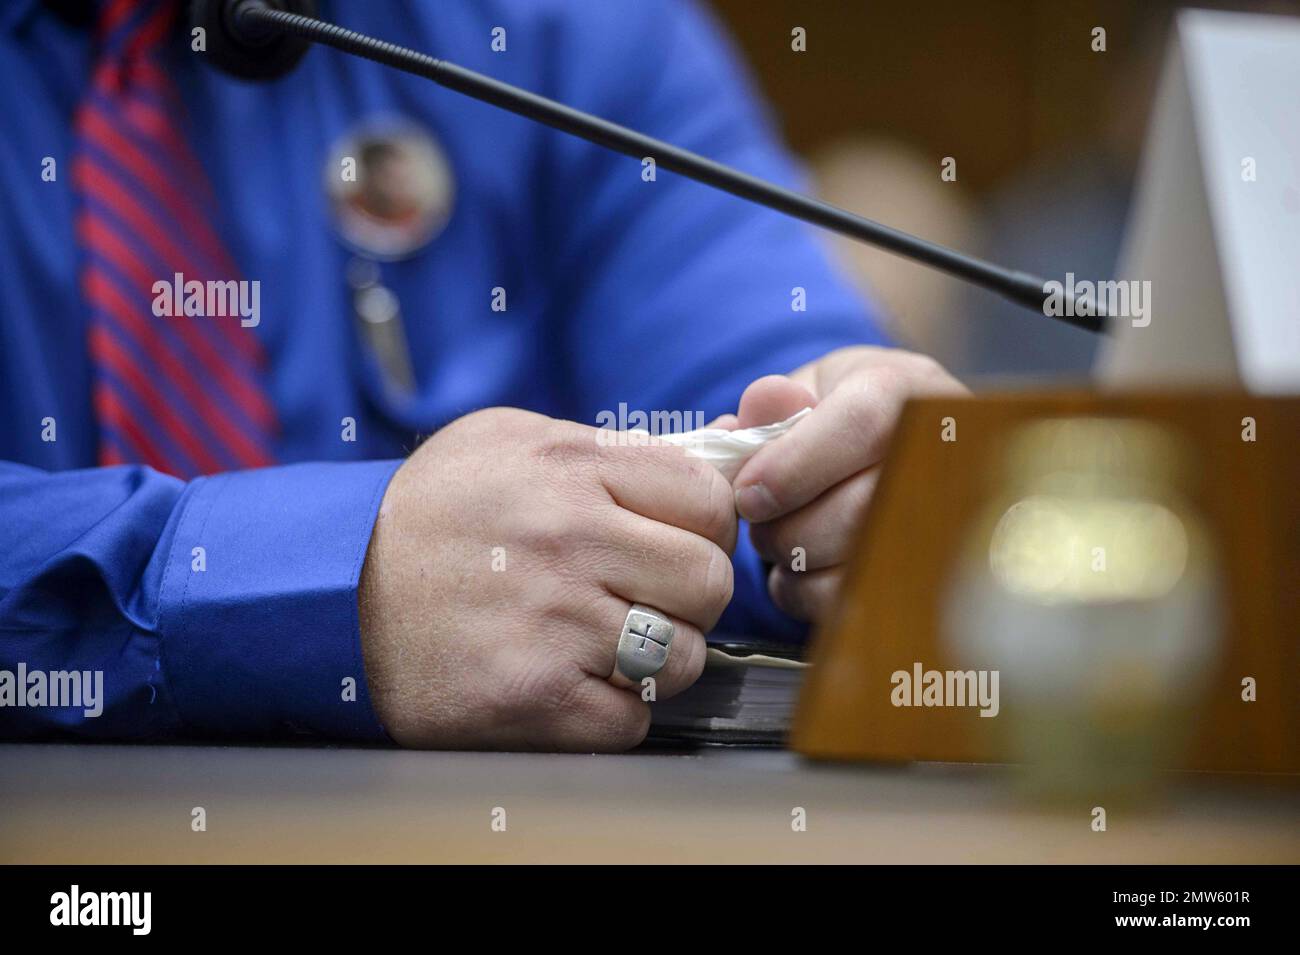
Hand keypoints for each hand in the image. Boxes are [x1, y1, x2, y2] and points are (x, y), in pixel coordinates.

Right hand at [358, 407, 735, 750]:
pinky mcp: (531, 696)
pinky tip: (570, 684)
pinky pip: (631, 720)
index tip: (674, 541)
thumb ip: (613, 446)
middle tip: (648, 599)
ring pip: (682, 658)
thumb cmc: (431, 511)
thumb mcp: (511, 441)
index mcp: (572, 467)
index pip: (709, 499)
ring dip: (656, 661)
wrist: (328, 590)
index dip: (704, 527)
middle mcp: (569, 539)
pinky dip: (612, 712)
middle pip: (709, 581)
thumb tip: (725, 448)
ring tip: (604, 644)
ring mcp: (553, 621)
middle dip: (690, 597)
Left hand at [732, 346, 966, 621]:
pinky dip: (803, 590)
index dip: (795, 466)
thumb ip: (775, 402)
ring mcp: (945, 521)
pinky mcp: (925, 577)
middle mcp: (942, 456)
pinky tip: (797, 567)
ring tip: (777, 534)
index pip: (863, 425)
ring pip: (857, 559)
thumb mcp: (805, 392)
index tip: (749, 494)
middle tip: (755, 517)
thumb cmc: (833, 418)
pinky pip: (853, 600)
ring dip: (792, 557)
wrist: (880, 455)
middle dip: (785, 524)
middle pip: (859, 507)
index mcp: (909, 393)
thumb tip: (762, 403)